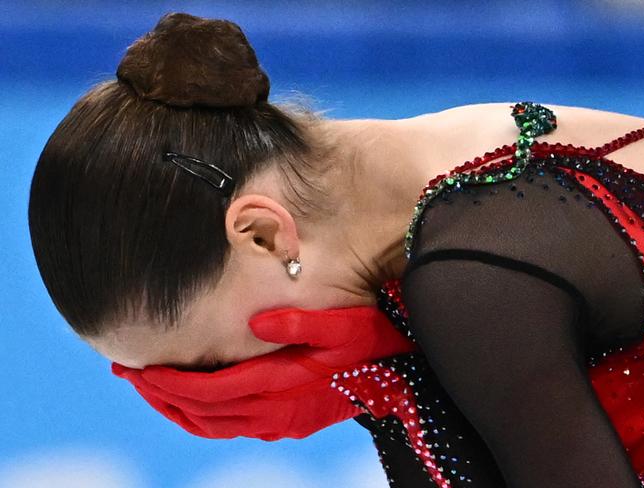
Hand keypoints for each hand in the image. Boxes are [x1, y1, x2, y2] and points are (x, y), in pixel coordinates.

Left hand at [111, 306, 418, 440]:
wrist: (399, 380)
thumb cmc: (373, 345)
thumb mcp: (346, 326)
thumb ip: (303, 322)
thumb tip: (257, 322)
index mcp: (285, 388)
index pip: (210, 390)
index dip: (170, 382)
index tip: (138, 367)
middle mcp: (276, 415)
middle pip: (202, 412)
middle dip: (160, 394)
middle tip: (128, 373)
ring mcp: (279, 425)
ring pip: (210, 425)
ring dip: (174, 408)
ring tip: (147, 386)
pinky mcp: (285, 426)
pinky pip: (228, 428)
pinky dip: (198, 416)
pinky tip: (186, 400)